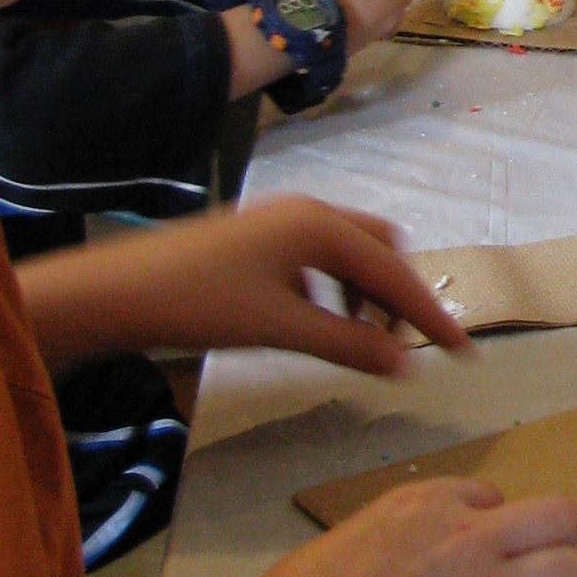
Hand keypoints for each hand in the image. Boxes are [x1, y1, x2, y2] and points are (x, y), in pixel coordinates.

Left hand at [24, 197, 471, 378]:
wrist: (114, 291)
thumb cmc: (200, 304)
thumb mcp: (282, 329)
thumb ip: (349, 345)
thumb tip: (407, 365)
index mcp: (320, 226)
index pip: (395, 272)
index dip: (430, 313)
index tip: (463, 350)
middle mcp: (307, 212)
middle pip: (379, 247)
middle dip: (397, 293)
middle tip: (398, 343)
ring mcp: (278, 222)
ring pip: (347, 253)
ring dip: (364, 294)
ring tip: (355, 340)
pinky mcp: (256, 239)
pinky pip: (317, 259)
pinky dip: (332, 290)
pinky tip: (312, 323)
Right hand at [254, 472, 576, 576]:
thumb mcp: (345, 540)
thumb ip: (390, 540)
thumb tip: (395, 564)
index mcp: (425, 502)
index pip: (491, 494)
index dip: (488, 527)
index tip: (471, 556)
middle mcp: (470, 536)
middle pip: (558, 517)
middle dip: (551, 545)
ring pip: (573, 572)